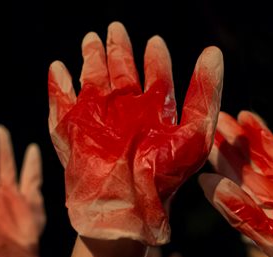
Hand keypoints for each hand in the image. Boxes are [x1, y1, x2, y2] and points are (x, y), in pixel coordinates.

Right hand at [48, 21, 222, 243]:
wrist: (128, 211)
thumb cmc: (164, 178)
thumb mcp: (195, 134)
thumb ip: (204, 94)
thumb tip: (214, 52)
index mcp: (155, 118)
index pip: (156, 80)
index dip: (156, 60)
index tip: (156, 42)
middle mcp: (127, 118)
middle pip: (122, 76)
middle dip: (118, 51)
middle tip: (115, 28)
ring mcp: (98, 124)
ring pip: (93, 84)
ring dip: (90, 61)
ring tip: (91, 39)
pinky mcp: (74, 135)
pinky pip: (62, 106)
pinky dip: (58, 88)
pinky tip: (58, 68)